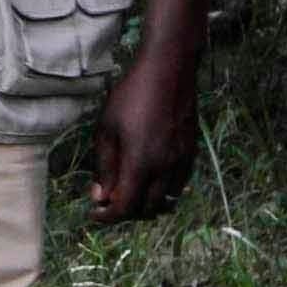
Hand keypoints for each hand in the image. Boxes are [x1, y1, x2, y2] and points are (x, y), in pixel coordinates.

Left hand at [86, 49, 201, 224]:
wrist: (168, 70)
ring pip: (167, 200)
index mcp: (141, 163)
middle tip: (110, 202)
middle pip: (147, 209)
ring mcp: (182, 161)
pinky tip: (151, 179)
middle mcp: (165, 168)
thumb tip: (101, 196)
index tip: (95, 214)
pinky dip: (164, 191)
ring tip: (131, 191)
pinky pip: (180, 185)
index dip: (108, 216)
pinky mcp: (191, 152)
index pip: (125, 207)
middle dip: (126, 212)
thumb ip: (104, 166)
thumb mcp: (107, 129)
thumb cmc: (131, 95)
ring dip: (147, 204)